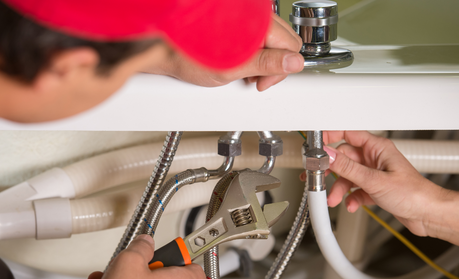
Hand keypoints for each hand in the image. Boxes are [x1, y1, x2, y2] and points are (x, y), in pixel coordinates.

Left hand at [146, 13, 303, 91]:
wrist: (164, 50)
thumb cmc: (189, 56)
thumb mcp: (233, 68)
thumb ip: (266, 63)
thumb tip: (294, 62)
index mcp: (258, 22)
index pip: (292, 46)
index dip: (280, 70)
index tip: (262, 82)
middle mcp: (255, 15)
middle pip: (285, 42)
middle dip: (274, 65)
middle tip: (254, 79)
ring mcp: (247, 18)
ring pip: (272, 41)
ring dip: (263, 60)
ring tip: (243, 72)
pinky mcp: (238, 24)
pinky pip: (257, 38)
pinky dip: (252, 53)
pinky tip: (238, 63)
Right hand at [323, 131, 442, 236]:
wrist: (429, 214)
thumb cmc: (415, 193)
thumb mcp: (375, 180)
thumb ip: (348, 168)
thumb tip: (328, 154)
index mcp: (377, 148)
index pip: (347, 134)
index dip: (330, 137)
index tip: (316, 145)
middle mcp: (375, 158)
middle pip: (343, 159)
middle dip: (331, 171)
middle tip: (318, 178)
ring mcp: (375, 174)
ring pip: (348, 176)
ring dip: (339, 188)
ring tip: (334, 199)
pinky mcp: (375, 189)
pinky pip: (356, 190)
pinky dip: (351, 198)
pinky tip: (352, 204)